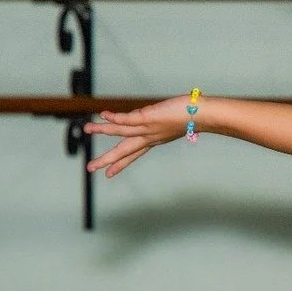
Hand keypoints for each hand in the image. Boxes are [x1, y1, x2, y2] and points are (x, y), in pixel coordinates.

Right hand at [84, 95, 198, 177]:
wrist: (204, 115)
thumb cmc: (194, 116)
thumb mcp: (174, 120)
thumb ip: (160, 120)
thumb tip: (150, 116)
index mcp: (154, 140)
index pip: (134, 154)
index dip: (120, 164)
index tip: (109, 175)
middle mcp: (149, 137)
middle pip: (124, 151)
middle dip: (106, 160)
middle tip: (90, 169)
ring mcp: (148, 128)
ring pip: (121, 132)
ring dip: (102, 131)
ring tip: (86, 129)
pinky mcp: (148, 118)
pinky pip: (127, 119)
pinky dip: (114, 118)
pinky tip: (104, 115)